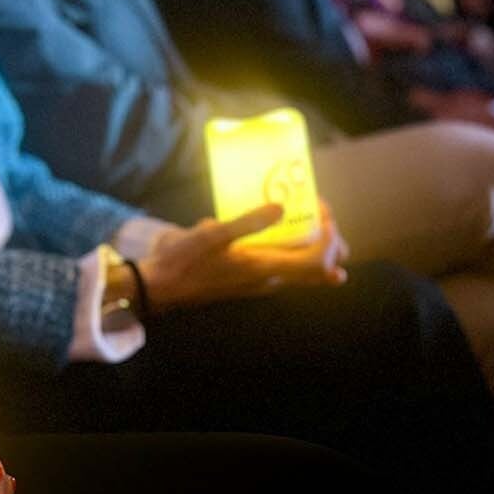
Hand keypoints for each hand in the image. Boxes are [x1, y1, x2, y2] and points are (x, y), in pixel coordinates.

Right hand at [137, 200, 349, 309]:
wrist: (162, 286)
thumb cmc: (183, 261)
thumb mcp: (211, 235)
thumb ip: (247, 222)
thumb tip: (280, 208)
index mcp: (264, 270)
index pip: (318, 263)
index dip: (329, 238)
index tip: (321, 211)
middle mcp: (269, 279)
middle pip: (320, 270)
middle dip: (330, 242)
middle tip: (320, 213)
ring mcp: (262, 281)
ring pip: (305, 270)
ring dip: (314, 244)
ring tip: (305, 214)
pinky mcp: (251, 278)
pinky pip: (286, 266)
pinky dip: (295, 248)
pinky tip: (280, 227)